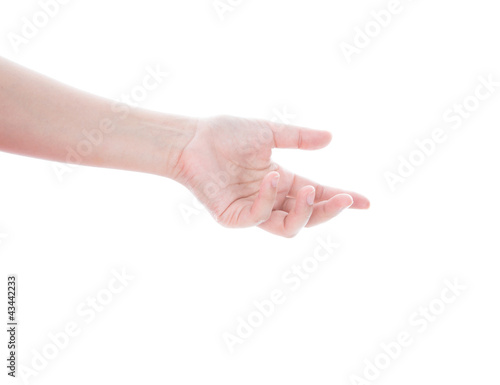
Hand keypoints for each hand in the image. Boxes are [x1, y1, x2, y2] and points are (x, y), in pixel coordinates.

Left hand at [173, 115, 369, 236]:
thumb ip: (299, 138)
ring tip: (309, 189)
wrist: (194, 138)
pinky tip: (271, 178)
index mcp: (282, 181)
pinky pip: (259, 217)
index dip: (340, 199)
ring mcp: (252, 211)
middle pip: (308, 216)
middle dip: (330, 211)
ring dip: (304, 211)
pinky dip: (269, 199)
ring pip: (289, 228)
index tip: (366, 202)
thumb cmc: (227, 134)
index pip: (317, 194)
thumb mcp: (269, 132)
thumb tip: (330, 138)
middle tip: (346, 200)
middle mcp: (271, 199)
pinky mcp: (233, 217)